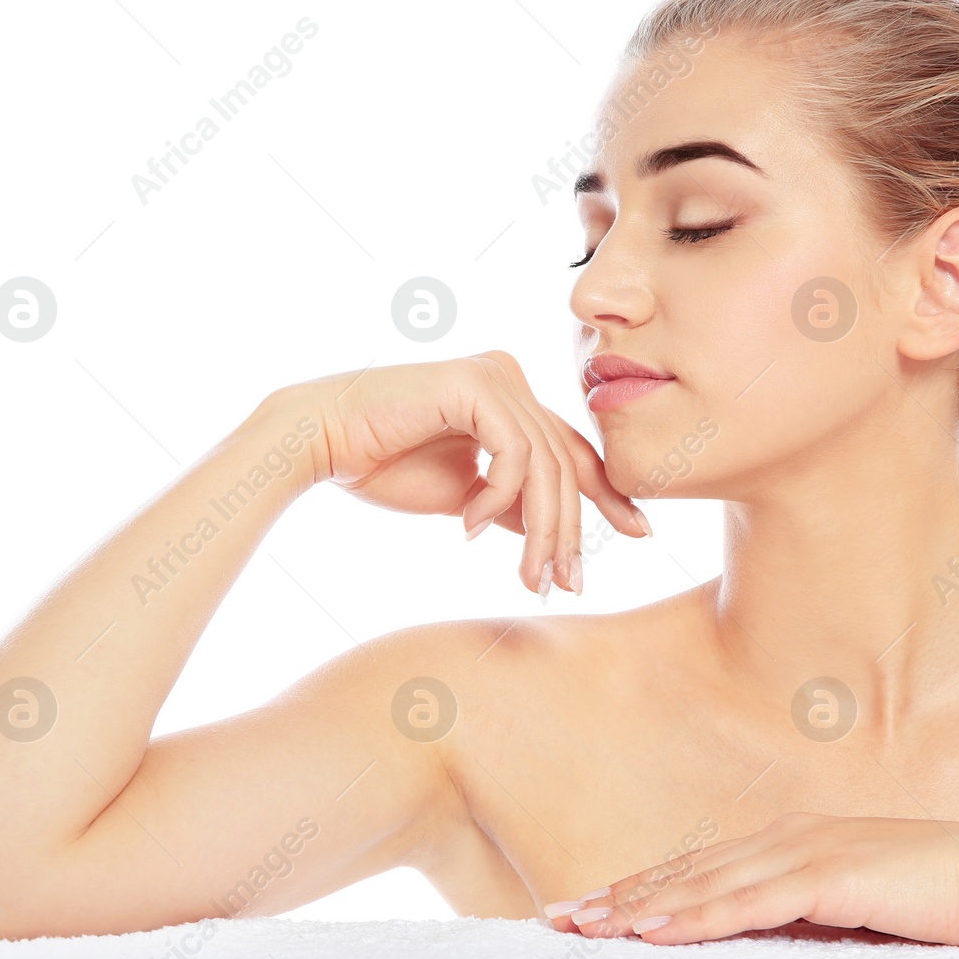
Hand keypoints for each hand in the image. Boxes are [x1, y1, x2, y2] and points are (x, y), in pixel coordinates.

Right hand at [284, 350, 649, 595]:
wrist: (321, 441)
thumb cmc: (379, 463)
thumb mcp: (461, 494)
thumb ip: (507, 501)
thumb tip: (547, 528)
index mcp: (507, 397)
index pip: (571, 450)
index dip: (606, 496)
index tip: (637, 535)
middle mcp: (509, 377)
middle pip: (566, 462)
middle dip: (571, 530)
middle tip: (567, 583)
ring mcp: (495, 375)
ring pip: (547, 464)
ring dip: (541, 530)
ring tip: (529, 576)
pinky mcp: (475, 384)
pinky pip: (515, 452)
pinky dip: (499, 498)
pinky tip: (468, 527)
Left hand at [547, 813, 958, 945]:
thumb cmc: (939, 897)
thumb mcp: (851, 910)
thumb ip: (798, 917)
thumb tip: (747, 940)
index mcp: (787, 845)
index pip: (695, 872)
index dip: (637, 891)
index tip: (585, 910)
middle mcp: (785, 840)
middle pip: (684, 874)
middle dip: (617, 897)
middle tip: (558, 919)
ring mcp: (806, 853)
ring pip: (703, 885)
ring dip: (639, 907)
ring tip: (587, 926)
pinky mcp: (832, 877)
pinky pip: (750, 903)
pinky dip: (697, 916)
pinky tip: (655, 932)